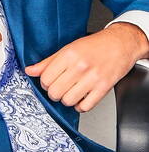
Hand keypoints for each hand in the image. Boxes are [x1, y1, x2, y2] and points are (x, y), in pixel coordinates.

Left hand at [25, 23, 148, 111]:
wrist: (120, 44)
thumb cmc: (95, 45)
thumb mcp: (68, 48)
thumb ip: (48, 61)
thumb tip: (30, 71)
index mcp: (69, 55)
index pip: (45, 78)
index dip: (44, 83)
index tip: (49, 81)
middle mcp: (80, 66)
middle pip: (55, 92)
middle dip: (54, 92)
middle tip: (59, 87)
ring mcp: (92, 78)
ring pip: (68, 101)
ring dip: (67, 99)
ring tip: (71, 92)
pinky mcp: (104, 88)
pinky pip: (85, 106)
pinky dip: (81, 106)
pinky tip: (81, 97)